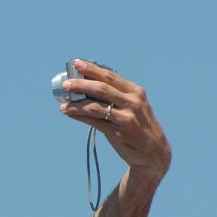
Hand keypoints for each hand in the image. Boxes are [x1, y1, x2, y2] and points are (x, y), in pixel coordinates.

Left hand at [60, 59, 170, 182]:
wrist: (153, 153)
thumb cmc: (139, 127)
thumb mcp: (134, 106)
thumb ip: (117, 96)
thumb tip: (87, 88)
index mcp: (135, 91)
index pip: (110, 76)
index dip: (92, 69)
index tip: (77, 63)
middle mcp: (132, 102)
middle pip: (101, 88)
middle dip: (81, 84)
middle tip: (65, 84)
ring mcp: (126, 117)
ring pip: (95, 106)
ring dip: (76, 104)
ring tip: (63, 105)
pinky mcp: (118, 132)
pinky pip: (94, 122)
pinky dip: (80, 117)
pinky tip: (70, 114)